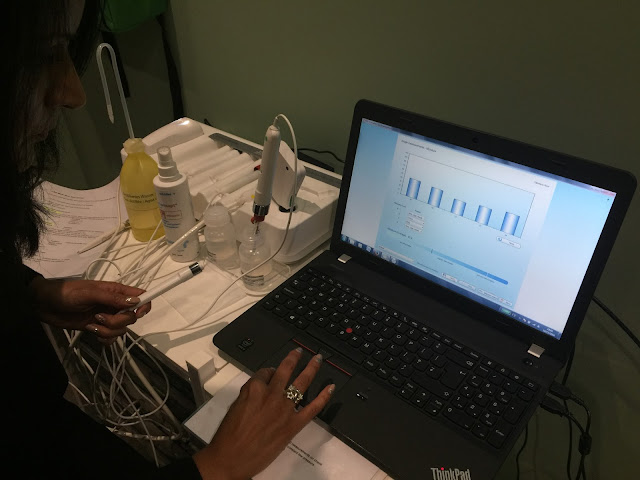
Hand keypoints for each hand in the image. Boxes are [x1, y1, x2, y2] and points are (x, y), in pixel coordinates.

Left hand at [29, 277, 150, 344]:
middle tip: (100, 317)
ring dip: (108, 330)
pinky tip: (92, 332)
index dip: (144, 305)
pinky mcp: (98, 327)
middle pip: (132, 317)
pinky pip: (111, 338)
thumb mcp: (90, 293)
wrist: (44, 305)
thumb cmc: (67, 293)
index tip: (136, 313)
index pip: (141, 296)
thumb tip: (136, 301)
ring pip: (121, 329)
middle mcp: (115, 304)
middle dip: (118, 321)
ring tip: (92, 324)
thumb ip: (113, 298)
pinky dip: (104, 338)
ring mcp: (107, 316)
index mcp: (116, 291)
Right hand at [193, 348, 334, 479]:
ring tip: (318, 359)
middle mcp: (271, 394)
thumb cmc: (228, 435)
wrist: (231, 459)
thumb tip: (259, 387)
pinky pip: (313, 408)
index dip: (270, 371)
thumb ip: (249, 393)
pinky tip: (330, 388)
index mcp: (254, 388)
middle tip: (300, 351)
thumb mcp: (235, 406)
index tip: (272, 371)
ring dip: (311, 368)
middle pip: (286, 370)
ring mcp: (284, 409)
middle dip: (294, 358)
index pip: (266, 371)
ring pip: (302, 382)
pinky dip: (324, 397)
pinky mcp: (293, 425)